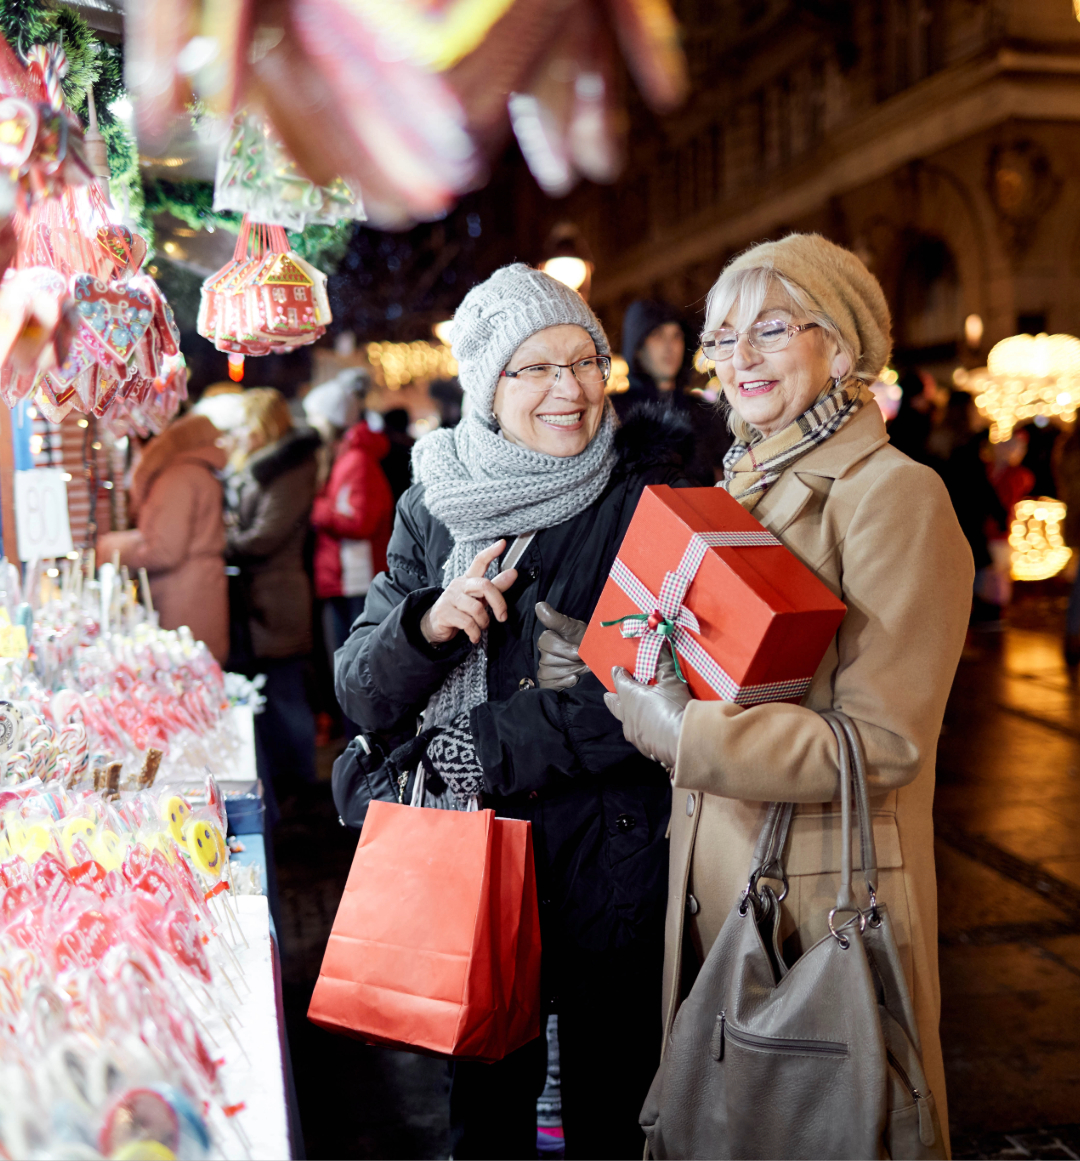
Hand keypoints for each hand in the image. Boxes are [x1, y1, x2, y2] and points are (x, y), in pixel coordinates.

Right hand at [421, 540, 517, 645]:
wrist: (436, 625)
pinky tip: (474, 636)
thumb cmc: (461, 609)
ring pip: (476, 608)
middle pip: (484, 586)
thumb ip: (496, 587)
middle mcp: (459, 585)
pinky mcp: (444, 612)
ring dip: (484, 622)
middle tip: (502, 617)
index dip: (491, 552)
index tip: (502, 543)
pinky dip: (475, 632)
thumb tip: (513, 573)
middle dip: (498, 603)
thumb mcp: (479, 598)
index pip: (479, 561)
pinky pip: (467, 622)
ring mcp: (450, 598)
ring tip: (482, 626)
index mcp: (468, 579)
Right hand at [535, 602, 587, 689]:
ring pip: (552, 672)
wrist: (594, 657)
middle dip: (571, 661)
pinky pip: (550, 685)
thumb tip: (539, 605)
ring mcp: (544, 669)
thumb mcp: (573, 628)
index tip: (580, 651)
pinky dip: (564, 682)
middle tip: (583, 660)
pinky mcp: (548, 683)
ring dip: (571, 671)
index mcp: (546, 639)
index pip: (548, 644)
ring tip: (582, 668)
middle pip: (551, 660)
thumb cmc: (583, 640)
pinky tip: (574, 679)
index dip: (566, 649)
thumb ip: (556, 619)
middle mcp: (542, 654)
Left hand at [604, 651, 690, 770]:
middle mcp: (626, 715)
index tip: (617, 669)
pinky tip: (646, 730)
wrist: (683, 741)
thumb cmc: (674, 706)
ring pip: (625, 722)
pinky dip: (640, 730)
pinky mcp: (643, 747)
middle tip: (609, 695)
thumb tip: (660, 644)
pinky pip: (637, 736)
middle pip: (614, 705)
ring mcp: (633, 734)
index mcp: (629, 696)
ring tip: (631, 713)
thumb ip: (664, 663)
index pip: (619, 681)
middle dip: (612, 698)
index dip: (618, 674)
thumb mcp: (672, 681)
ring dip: (627, 716)